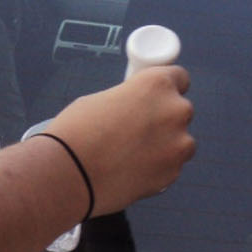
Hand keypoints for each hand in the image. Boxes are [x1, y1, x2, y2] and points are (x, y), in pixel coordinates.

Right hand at [43, 66, 193, 214]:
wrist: (70, 173)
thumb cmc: (77, 131)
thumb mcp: (101, 99)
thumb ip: (129, 101)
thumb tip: (135, 111)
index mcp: (156, 85)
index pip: (180, 77)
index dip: (167, 87)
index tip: (156, 96)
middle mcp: (175, 111)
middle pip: (180, 110)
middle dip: (163, 118)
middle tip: (135, 128)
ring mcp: (179, 145)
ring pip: (180, 141)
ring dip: (164, 144)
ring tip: (131, 153)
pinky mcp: (174, 173)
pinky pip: (171, 165)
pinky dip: (157, 166)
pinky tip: (131, 169)